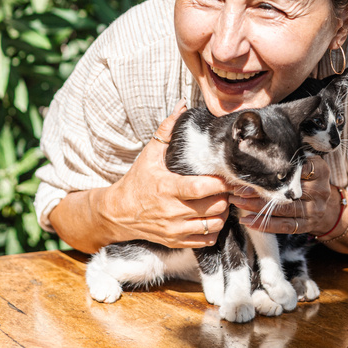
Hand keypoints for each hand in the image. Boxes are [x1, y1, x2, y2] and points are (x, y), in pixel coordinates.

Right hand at [98, 101, 229, 247]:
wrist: (118, 213)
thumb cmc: (137, 181)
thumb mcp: (149, 154)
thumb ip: (167, 130)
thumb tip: (182, 105)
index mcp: (167, 188)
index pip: (202, 189)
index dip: (220, 183)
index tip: (228, 174)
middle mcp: (172, 212)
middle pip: (214, 208)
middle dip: (226, 196)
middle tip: (229, 186)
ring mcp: (175, 230)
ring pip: (214, 225)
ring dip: (223, 212)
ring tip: (222, 200)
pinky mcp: (176, 242)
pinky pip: (207, 240)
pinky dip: (215, 229)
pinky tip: (212, 216)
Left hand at [230, 156, 341, 236]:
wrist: (328, 207)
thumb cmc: (310, 179)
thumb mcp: (307, 163)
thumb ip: (290, 157)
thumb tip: (257, 150)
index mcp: (320, 170)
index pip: (298, 168)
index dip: (275, 170)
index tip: (254, 170)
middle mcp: (320, 190)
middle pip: (286, 190)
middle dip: (259, 190)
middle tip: (237, 188)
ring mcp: (314, 210)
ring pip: (283, 209)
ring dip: (257, 207)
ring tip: (237, 202)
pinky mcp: (307, 225)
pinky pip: (284, 227)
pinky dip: (265, 225)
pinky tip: (247, 221)